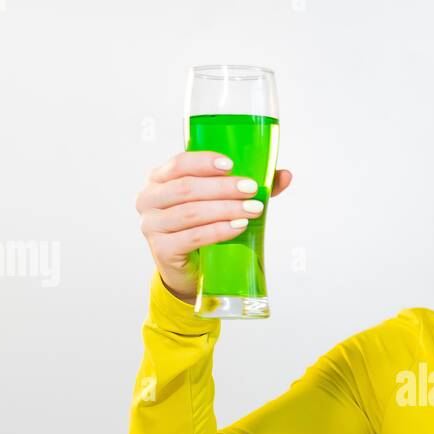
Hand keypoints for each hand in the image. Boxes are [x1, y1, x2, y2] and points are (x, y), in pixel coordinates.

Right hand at [135, 151, 291, 300]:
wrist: (190, 271)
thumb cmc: (203, 228)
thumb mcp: (221, 203)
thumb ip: (247, 187)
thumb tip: (285, 175)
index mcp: (159, 180)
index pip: (178, 164)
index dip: (204, 162)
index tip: (231, 164)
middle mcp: (148, 200)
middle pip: (187, 188)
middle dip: (223, 187)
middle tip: (251, 189)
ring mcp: (152, 226)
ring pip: (191, 212)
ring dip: (225, 209)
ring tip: (253, 210)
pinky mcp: (162, 250)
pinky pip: (193, 237)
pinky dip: (219, 230)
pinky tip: (238, 226)